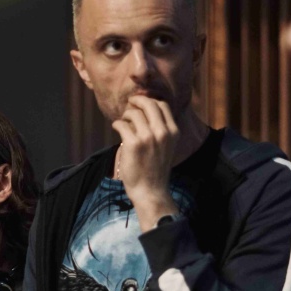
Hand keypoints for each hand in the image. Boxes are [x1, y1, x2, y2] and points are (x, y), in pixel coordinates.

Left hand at [112, 95, 179, 228]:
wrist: (151, 190)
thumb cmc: (155, 168)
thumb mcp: (167, 146)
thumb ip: (161, 129)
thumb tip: (145, 109)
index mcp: (173, 132)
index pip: (162, 105)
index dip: (150, 100)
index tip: (141, 103)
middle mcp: (162, 132)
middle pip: (148, 103)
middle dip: (137, 100)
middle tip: (129, 104)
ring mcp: (148, 137)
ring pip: (133, 113)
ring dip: (126, 115)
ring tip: (123, 121)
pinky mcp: (133, 144)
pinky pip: (121, 124)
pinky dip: (117, 124)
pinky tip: (116, 127)